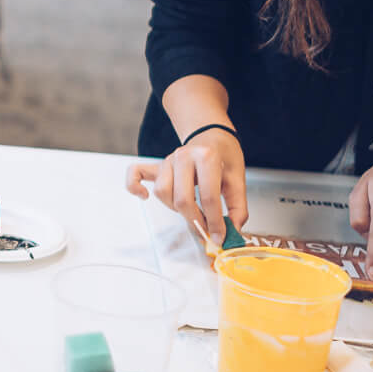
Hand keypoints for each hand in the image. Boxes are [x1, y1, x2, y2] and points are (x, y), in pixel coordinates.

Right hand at [125, 127, 246, 247]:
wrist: (211, 134)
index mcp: (207, 157)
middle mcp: (183, 156)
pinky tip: (143, 196)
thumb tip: (232, 231)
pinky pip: (135, 174)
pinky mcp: (157, 166)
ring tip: (191, 210)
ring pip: (162, 193)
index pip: (208, 197)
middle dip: (195, 221)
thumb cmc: (224, 155)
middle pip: (182, 199)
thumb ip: (238, 207)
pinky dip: (134, 186)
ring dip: (176, 209)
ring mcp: (167, 160)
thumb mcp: (238, 178)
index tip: (219, 237)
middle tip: (206, 232)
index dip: (215, 222)